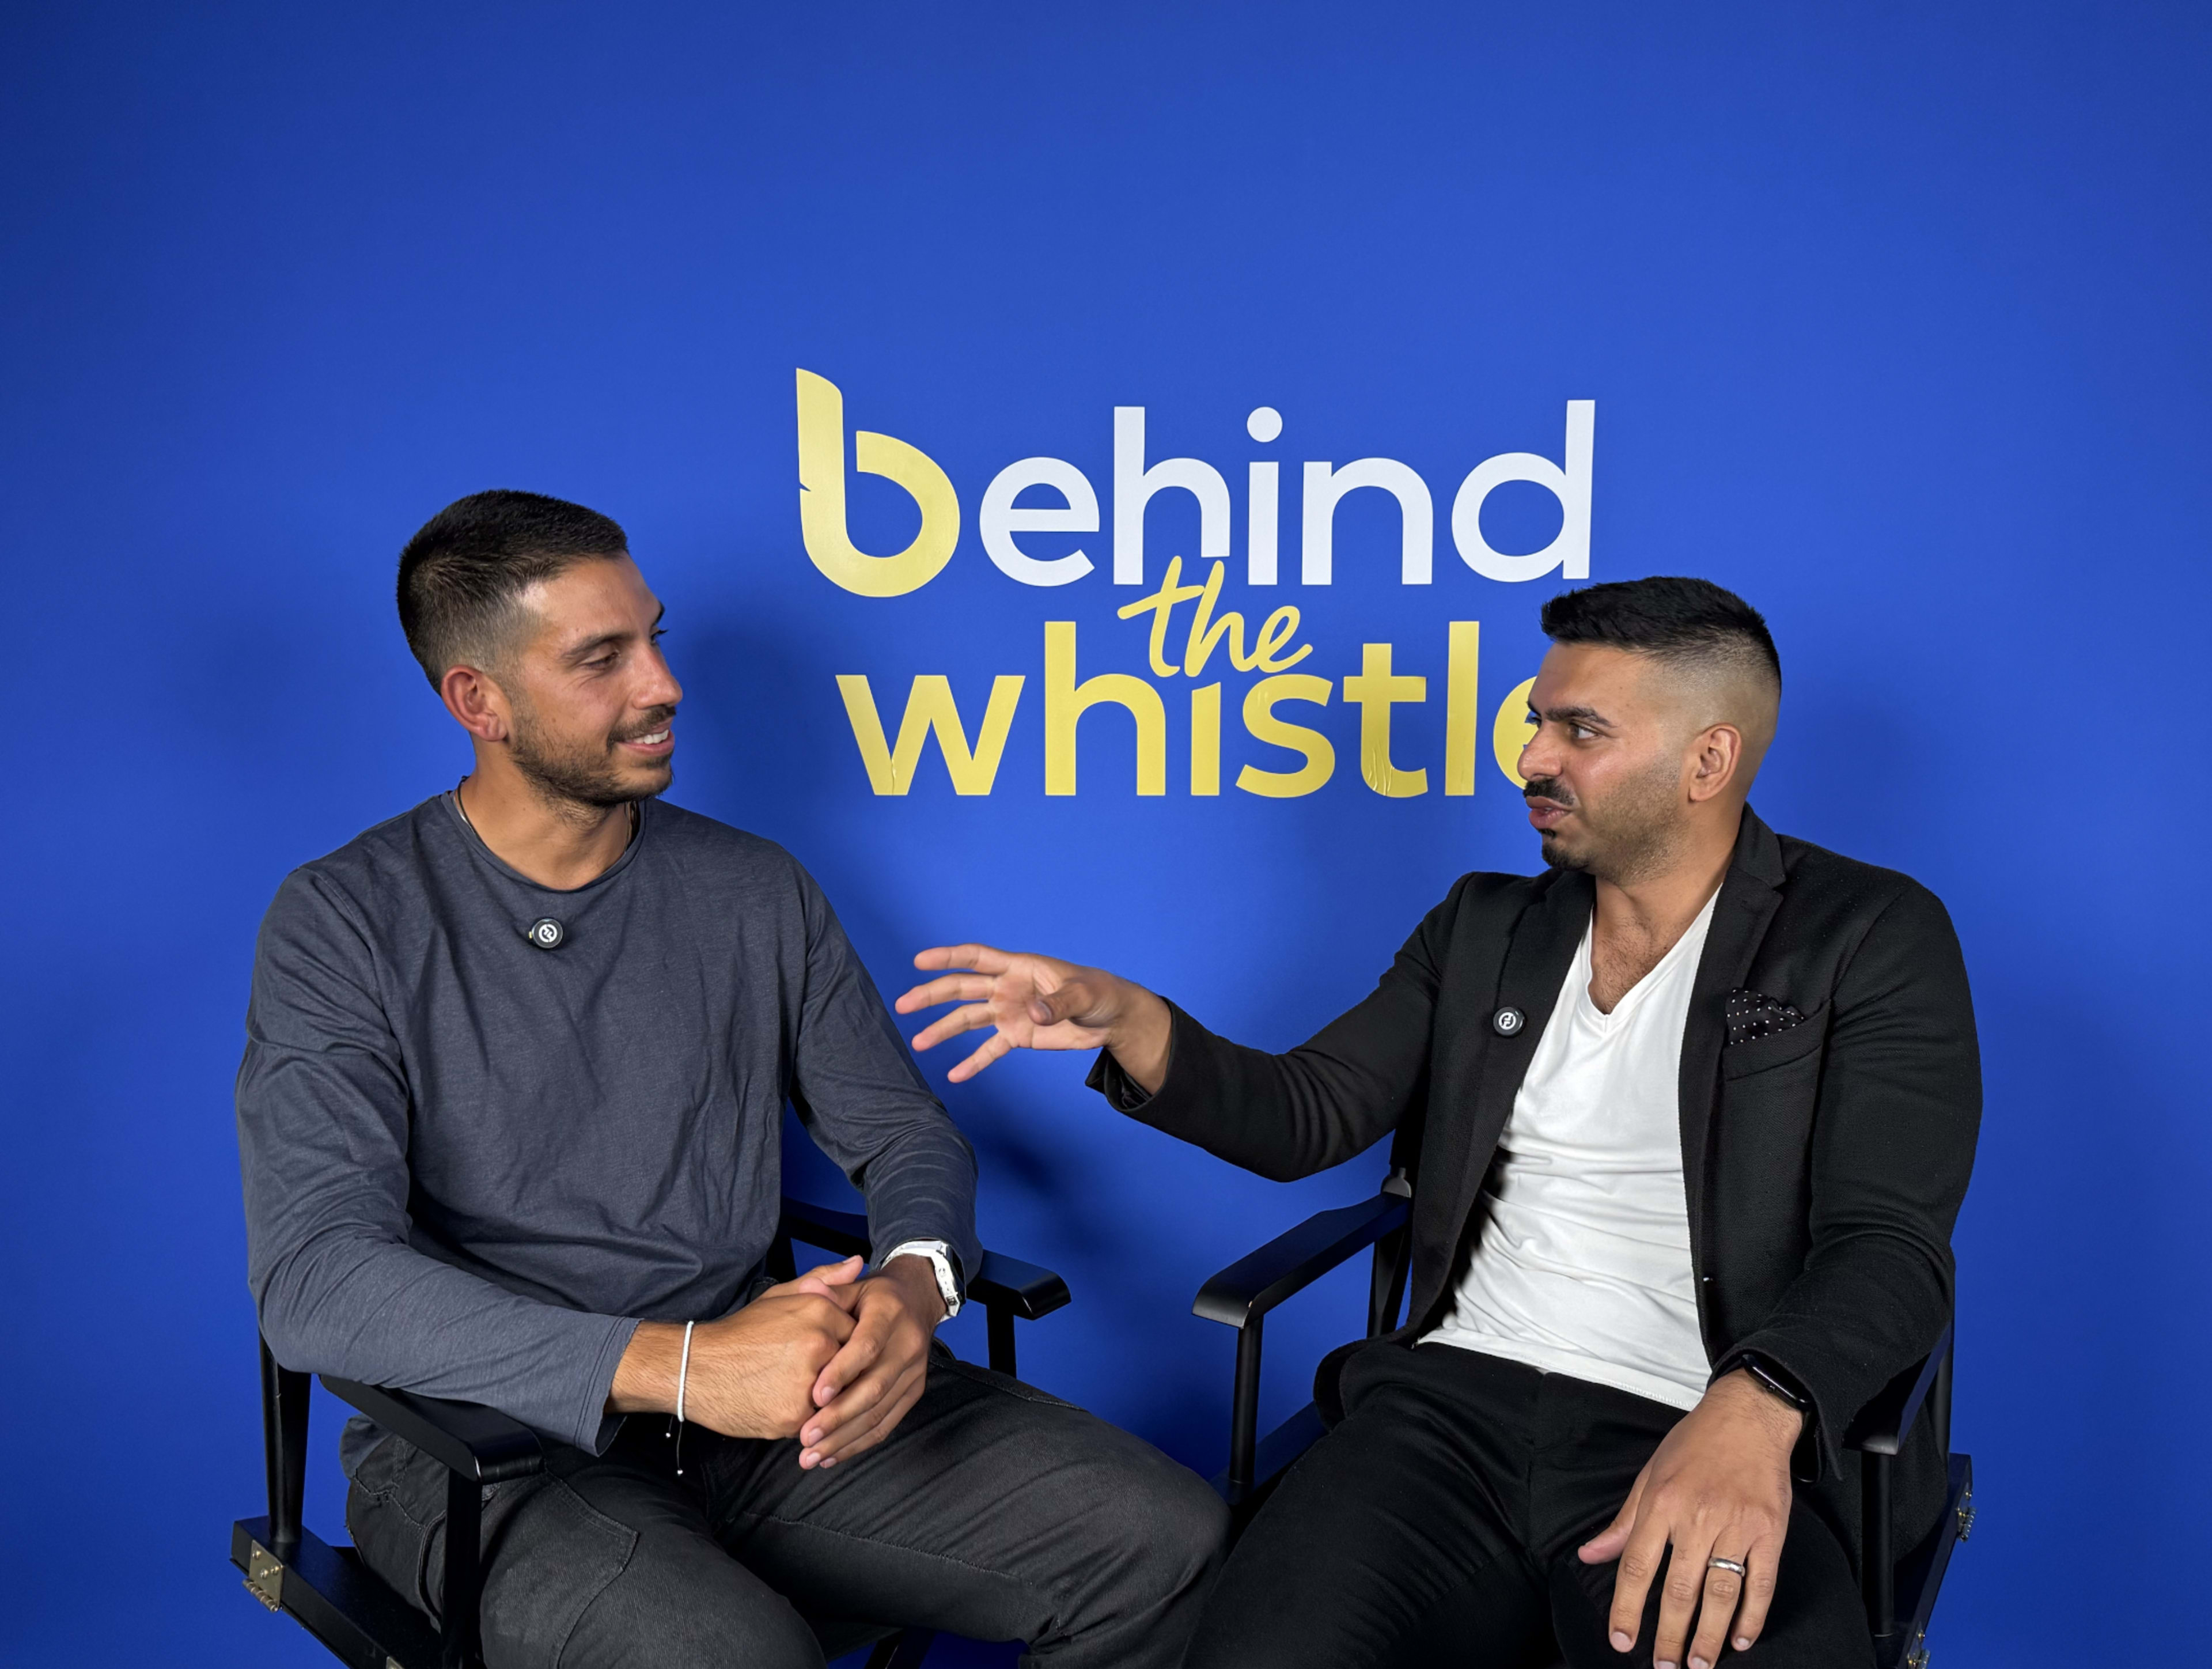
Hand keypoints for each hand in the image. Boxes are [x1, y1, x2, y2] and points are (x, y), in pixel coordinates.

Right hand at [608, 1256, 863, 1439]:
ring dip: (823, 1397)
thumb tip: (859, 1262)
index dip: (840, 1346)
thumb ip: (824, 1278)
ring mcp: (809, 1381)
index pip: (858, 1333)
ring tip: (790, 1387)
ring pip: (837, 1396)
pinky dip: (806, 1416)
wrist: (696, 1368)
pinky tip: (781, 1403)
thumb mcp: (780, 1295)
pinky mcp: (795, 1415)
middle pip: (851, 1366)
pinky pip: (818, 1419)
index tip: (818, 1352)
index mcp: (820, 1310)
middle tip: (800, 1372)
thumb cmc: (742, 1333)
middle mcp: (819, 1343)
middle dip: (834, 1373)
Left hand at [796, 1254, 947, 1469]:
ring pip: (880, 1412)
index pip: (866, 1347)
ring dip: (844, 1438)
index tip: (814, 1397)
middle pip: (874, 1387)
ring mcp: (915, 1371)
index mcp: (889, 1313)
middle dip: (838, 1417)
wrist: (917, 1299)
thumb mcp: (852, 1286)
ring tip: (811, 1455)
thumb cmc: (872, 1297)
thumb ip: (829, 1291)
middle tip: (805, 1438)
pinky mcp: (915, 1391)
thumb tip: (812, 1293)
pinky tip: (832, 1455)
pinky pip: (888, 1423)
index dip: (841, 1372)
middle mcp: (908, 1343)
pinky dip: (859, 1443)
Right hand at [896, 942, 1171, 1090]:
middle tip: (903, 1005)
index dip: (948, 957)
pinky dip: (973, 1063)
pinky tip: (954, 1075)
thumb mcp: (1083, 995)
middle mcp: (1007, 988)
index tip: (919, 960)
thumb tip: (1030, 1014)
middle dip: (931, 995)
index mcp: (1020, 967)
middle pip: (962, 989)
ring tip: (918, 1043)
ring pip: (968, 1019)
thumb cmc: (1098, 994)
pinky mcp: (1017, 1036)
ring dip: (942, 1030)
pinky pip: (989, 1050)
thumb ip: (1057, 1003)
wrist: (1111, 1018)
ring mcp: (1009, 1013)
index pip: (977, 958)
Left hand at [1577, 1369, 1803, 1668]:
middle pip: (1679, 1589)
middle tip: (1663, 1667)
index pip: (1637, 1567)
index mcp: (1661, 1503)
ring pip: (1720, 1592)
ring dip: (1709, 1636)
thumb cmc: (1694, 1445)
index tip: (1620, 1641)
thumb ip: (1623, 1523)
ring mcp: (1737, 1525)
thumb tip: (1591, 1554)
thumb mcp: (1649, 1476)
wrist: (1748, 1416)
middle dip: (1668, 1634)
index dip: (1626, 1608)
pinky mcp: (1771, 1531)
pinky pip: (1761, 1582)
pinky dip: (1752, 1615)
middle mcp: (1697, 1516)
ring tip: (1698, 1664)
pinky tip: (1741, 1639)